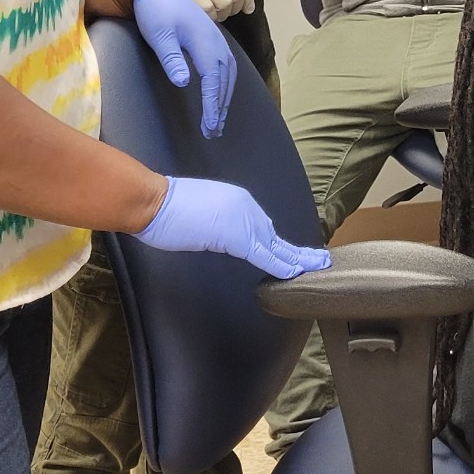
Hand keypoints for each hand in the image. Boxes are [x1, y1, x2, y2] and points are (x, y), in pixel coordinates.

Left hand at [130, 0, 235, 136]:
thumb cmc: (156, 13)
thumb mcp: (159, 35)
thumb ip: (172, 59)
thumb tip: (184, 82)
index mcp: (204, 43)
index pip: (212, 80)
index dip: (212, 105)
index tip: (210, 125)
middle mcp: (216, 43)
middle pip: (224, 81)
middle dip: (220, 108)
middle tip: (213, 132)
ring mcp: (217, 41)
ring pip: (228, 76)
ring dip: (225, 99)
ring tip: (219, 121)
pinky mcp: (214, 41)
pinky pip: (226, 68)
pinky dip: (226, 86)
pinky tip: (221, 96)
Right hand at [133, 176, 330, 278]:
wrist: (155, 201)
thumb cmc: (166, 208)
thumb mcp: (200, 213)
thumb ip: (217, 224)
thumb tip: (220, 234)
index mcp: (236, 201)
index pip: (263, 227)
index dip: (278, 242)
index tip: (294, 251)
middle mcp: (245, 207)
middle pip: (275, 235)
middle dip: (296, 250)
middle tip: (318, 259)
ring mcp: (243, 220)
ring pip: (276, 245)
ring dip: (297, 257)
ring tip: (317, 265)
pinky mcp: (237, 236)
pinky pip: (265, 255)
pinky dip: (281, 265)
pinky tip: (295, 273)